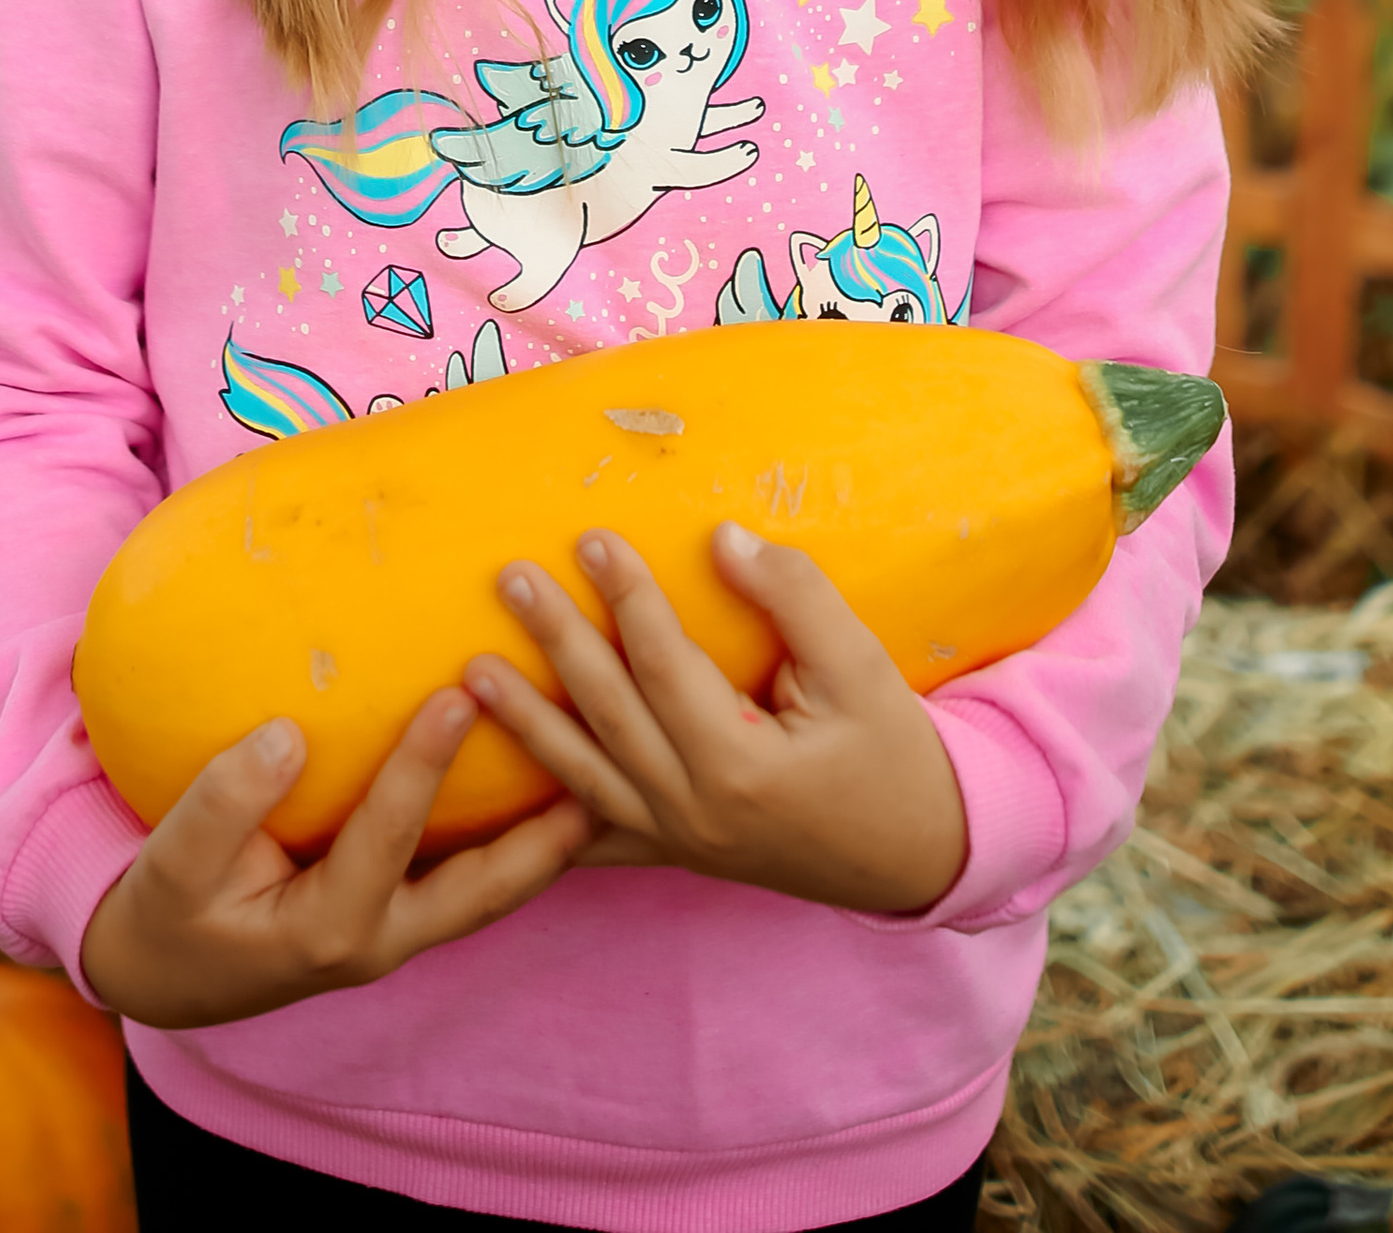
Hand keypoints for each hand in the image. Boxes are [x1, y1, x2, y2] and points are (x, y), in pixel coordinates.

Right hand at [78, 689, 594, 1027]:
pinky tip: (542, 799)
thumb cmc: (169, 911)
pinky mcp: (394, 920)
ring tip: (604, 787)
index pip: (389, 836)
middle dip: (541, 840)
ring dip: (543, 847)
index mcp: (326, 927)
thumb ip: (225, 802)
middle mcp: (376, 942)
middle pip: (479, 892)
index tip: (459, 694)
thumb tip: (287, 736)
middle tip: (600, 780)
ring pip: (486, 895)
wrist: (162, 973)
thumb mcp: (175, 864)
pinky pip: (465, 885)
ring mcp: (392, 937)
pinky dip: (509, 849)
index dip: (423, 766)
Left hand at [463, 522, 967, 916]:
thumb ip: (796, 599)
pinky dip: (546, 814)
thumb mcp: (864, 668)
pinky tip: (497, 791)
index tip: (589, 536)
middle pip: (609, 714)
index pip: (665, 665)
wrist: (917, 855)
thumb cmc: (893, 755)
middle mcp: (695, 812)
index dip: (626, 597)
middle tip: (510, 578)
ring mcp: (680, 842)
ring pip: (586, 778)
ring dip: (528, 723)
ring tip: (474, 673)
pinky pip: (596, 837)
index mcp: (742, 766)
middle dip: (557, 641)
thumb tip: (724, 540)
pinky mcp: (675, 855)